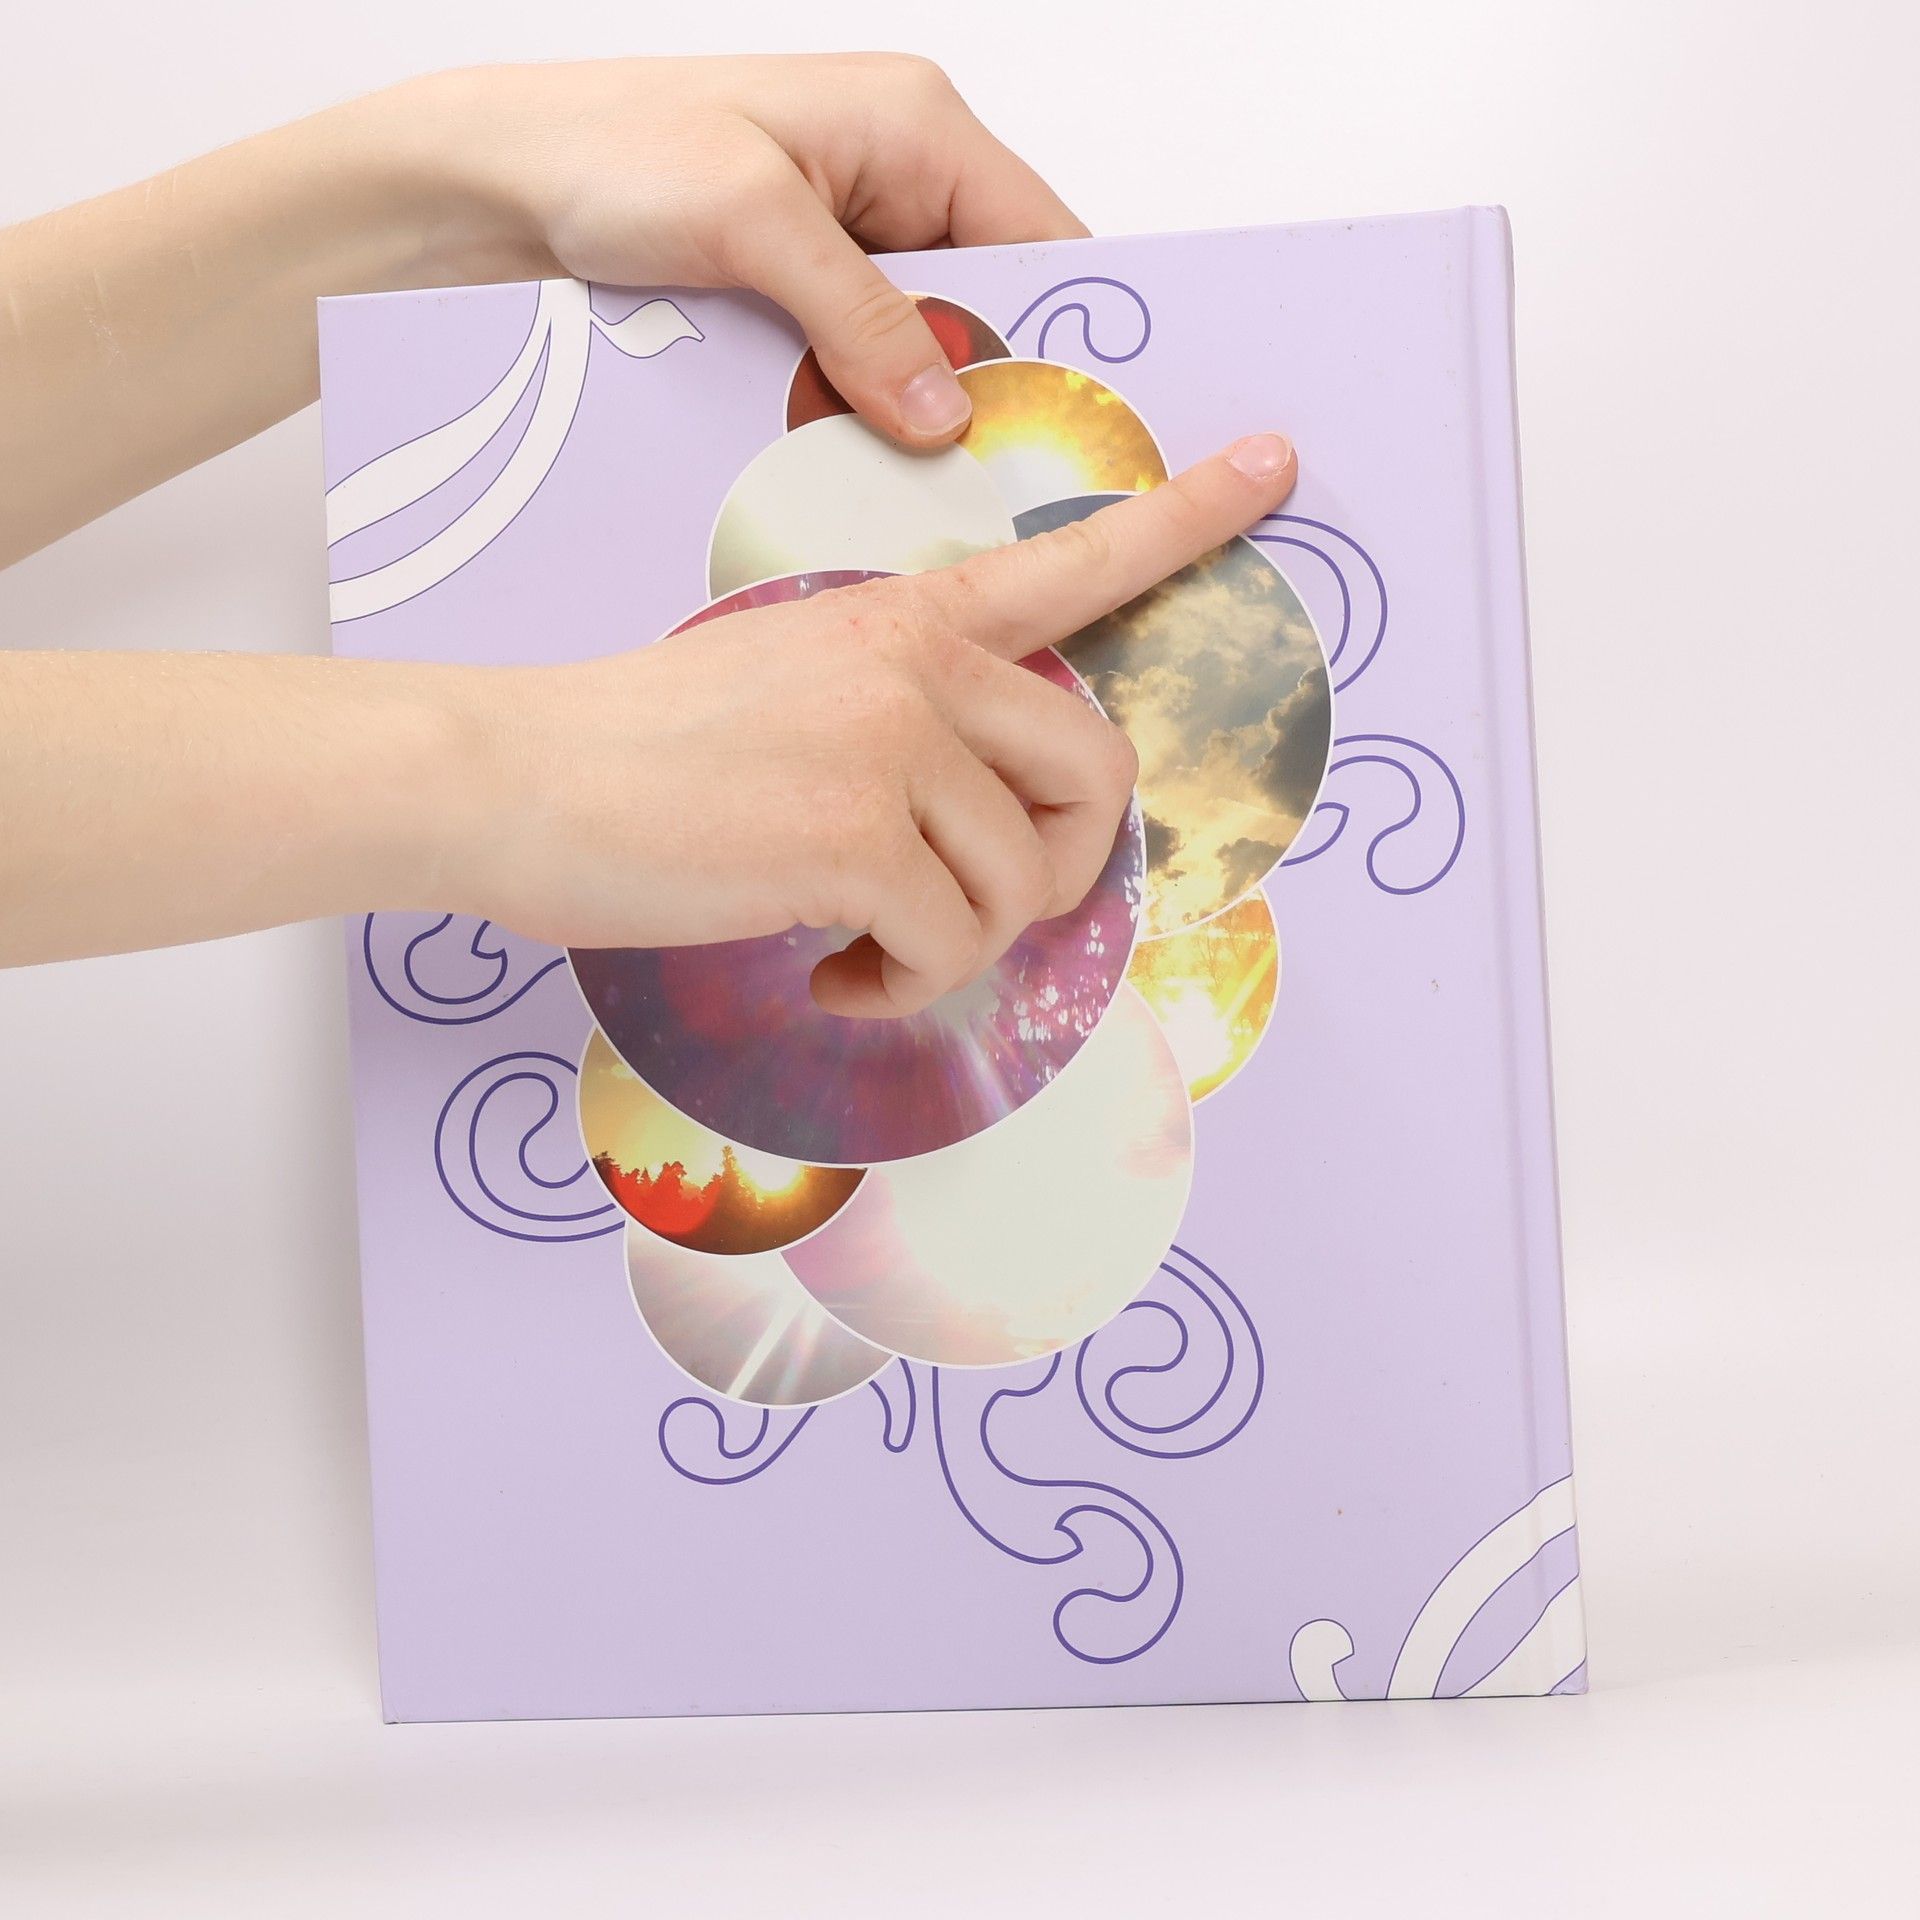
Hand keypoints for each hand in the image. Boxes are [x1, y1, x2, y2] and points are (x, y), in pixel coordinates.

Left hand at [404, 55, 1085, 446]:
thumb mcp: (750, 221)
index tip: (1079, 432)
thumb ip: (857, 315)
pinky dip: (857, 413)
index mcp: (915, 127)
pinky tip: (848, 461)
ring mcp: (849, 245)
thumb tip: (943, 411)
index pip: (1042, 240)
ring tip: (918, 486)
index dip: (1068, 336)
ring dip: (912, 414)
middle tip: (995, 483)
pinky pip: (859, 367)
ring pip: (924, 349)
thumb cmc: (607, 149)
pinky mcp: (802, 296)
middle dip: (989, 391)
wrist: (492, 184)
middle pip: (991, 307)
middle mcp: (896, 182)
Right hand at [461, 436, 1297, 1017]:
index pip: (1068, 559)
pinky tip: (830, 975)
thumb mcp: (789, 688)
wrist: (512, 774)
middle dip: (1057, 869)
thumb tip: (979, 829)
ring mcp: (893, 747)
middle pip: (1097, 775)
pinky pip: (951, 948)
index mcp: (903, 619)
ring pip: (1019, 887)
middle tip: (977, 905)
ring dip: (954, 948)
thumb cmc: (638, 748)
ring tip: (866, 949)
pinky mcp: (856, 838)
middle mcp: (919, 668)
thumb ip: (902, 722)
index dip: (1184, 517)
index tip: (1273, 466)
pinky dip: (901, 987)